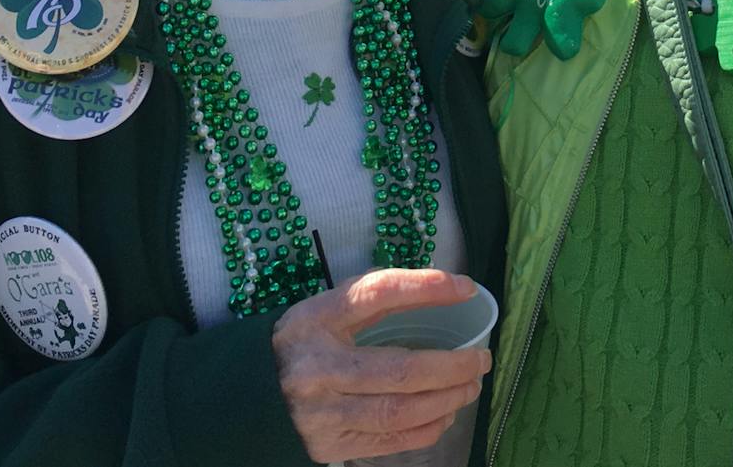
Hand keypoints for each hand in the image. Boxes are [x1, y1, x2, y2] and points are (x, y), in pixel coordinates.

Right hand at [272, 269, 490, 462]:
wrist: (252, 394)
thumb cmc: (307, 341)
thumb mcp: (329, 308)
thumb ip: (377, 298)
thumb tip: (445, 288)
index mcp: (316, 318)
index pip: (378, 294)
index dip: (426, 288)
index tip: (465, 288)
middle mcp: (317, 367)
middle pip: (401, 370)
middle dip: (452, 366)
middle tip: (480, 359)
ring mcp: (321, 412)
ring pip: (401, 411)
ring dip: (447, 399)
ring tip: (470, 386)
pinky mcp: (327, 445)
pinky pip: (390, 440)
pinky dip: (427, 428)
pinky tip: (445, 414)